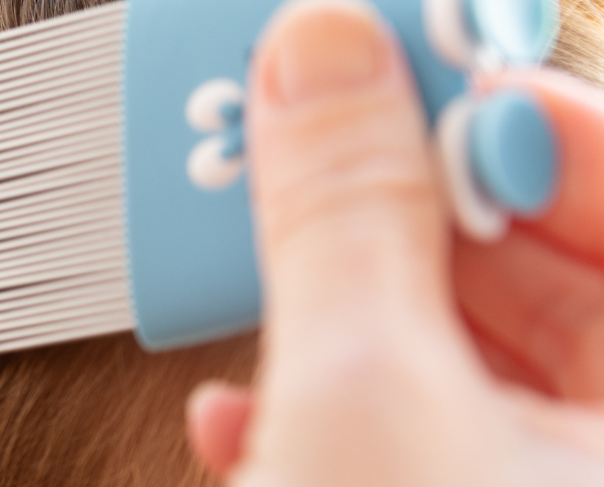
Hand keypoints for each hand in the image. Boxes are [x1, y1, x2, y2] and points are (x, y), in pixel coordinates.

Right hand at [184, 1, 603, 484]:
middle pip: (535, 270)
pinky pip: (402, 434)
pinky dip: (318, 407)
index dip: (514, 120)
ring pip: (454, 352)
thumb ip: (344, 210)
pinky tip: (248, 406)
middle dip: (405, 209)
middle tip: (320, 146)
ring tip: (257, 263)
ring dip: (338, 308)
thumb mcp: (358, 390)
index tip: (405, 69)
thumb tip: (325, 61)